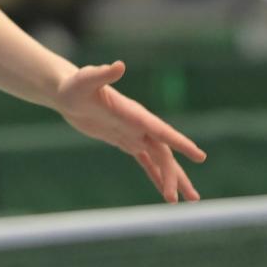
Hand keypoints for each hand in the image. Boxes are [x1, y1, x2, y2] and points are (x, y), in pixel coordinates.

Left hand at [56, 61, 203, 202]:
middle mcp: (139, 124)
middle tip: (188, 199)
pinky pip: (145, 161)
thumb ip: (102, 74)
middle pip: (164, 153)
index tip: (200, 156)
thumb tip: (118, 65)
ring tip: (183, 201)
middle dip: (175, 176)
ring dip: (171, 179)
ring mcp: (133, 133)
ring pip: (159, 159)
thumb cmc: (75, 84)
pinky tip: (165, 193)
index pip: (161, 130)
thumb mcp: (85, 80)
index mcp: (134, 113)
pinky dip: (155, 176)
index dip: (180, 143)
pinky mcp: (124, 140)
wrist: (66, 91)